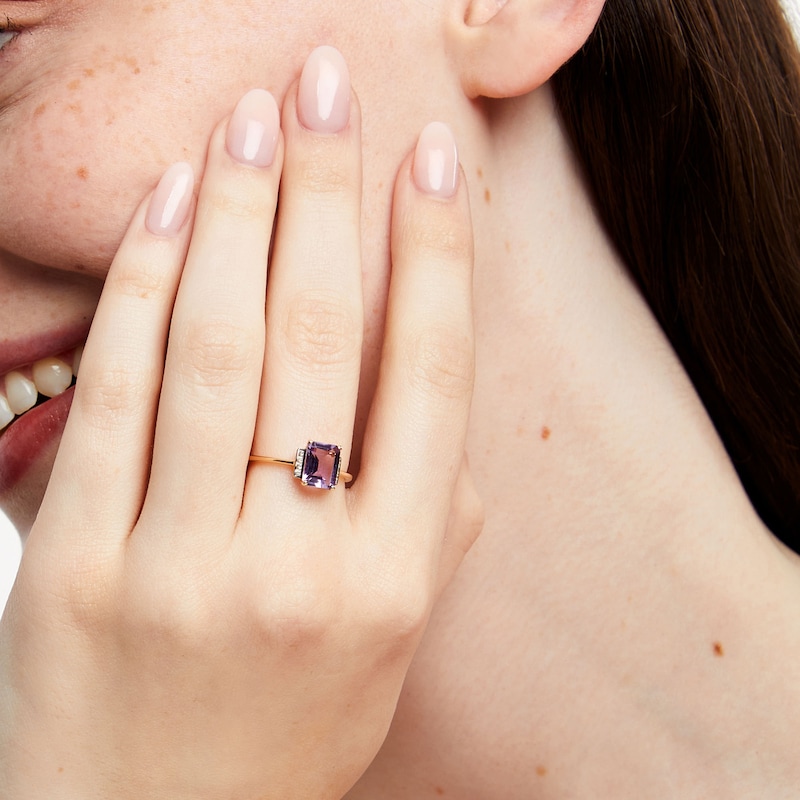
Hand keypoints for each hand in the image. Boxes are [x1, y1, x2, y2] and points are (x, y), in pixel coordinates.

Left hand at [0, 47, 479, 799]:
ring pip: (215, 349)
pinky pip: (116, 396)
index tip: (431, 164)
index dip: (434, 259)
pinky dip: (147, 288)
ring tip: (255, 121)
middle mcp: (294, 566)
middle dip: (327, 195)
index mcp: (390, 583)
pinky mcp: (77, 563)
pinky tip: (176, 208)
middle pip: (319, 340)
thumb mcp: (392, 645)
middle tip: (328, 88)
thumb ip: (432, 525)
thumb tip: (448, 406)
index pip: (428, 383)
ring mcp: (175, 563)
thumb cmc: (286, 733)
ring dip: (237, 216)